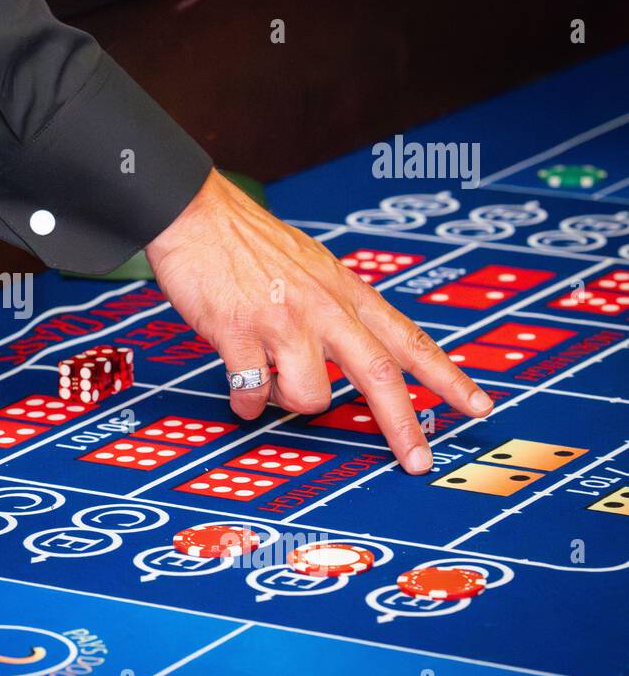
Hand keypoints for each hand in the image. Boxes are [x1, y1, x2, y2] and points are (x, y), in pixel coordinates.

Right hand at [146, 171, 493, 473]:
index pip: (408, 340)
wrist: (197, 214)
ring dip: (291, 403)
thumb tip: (352, 347)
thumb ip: (336, 306)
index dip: (447, 377)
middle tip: (418, 462)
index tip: (478, 406)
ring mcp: (282, 323)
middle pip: (379, 375)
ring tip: (271, 389)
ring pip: (311, 394)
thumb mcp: (312, 266)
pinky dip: (246, 401)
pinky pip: (251, 391)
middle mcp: (323, 309)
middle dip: (403, 426)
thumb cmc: (249, 241)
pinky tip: (240, 390)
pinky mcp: (240, 334)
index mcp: (345, 293)